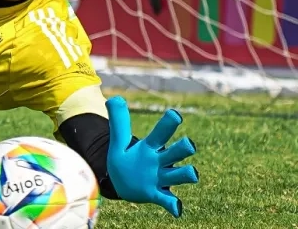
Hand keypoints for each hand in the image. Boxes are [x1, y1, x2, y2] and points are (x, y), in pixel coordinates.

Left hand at [106, 95, 198, 216]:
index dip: (168, 124)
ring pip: (177, 175)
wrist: (123, 182)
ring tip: (193, 173)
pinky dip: (173, 204)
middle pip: (176, 152)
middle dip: (183, 148)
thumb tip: (114, 98)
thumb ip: (118, 121)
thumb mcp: (118, 140)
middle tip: (188, 144)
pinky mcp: (156, 194)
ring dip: (185, 174)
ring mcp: (160, 178)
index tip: (174, 115)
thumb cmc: (126, 158)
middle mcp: (160, 161)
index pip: (161, 133)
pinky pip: (167, 200)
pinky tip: (177, 209)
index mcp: (150, 147)